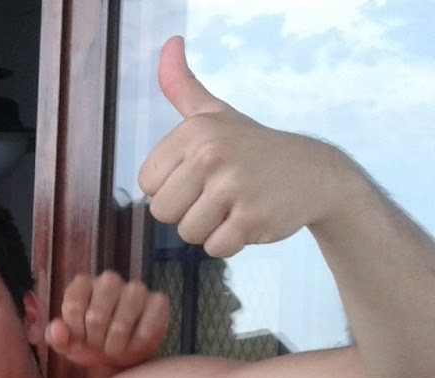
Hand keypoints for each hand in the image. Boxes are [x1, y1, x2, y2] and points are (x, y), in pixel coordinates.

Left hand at [45, 271, 168, 368]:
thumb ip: (56, 337)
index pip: (73, 305)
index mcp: (82, 284)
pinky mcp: (159, 301)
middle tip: (99, 345)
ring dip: (115, 345)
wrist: (122, 353)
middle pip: (96, 316)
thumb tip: (57, 329)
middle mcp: (108, 280)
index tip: (80, 338)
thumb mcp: (68, 344)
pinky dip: (137, 344)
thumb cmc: (91, 342)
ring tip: (114, 348)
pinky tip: (133, 344)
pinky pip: (147, 327)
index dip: (76, 330)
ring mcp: (136, 288)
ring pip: (121, 323)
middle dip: (95, 340)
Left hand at [139, 36, 356, 258]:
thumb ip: (182, 85)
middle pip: (162, 213)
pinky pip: (215, 249)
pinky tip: (251, 219)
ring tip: (236, 204)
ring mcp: (233, 187)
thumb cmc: (252, 147)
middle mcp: (211, 154)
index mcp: (194, 132)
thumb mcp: (214, 114)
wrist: (316, 173)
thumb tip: (170, 42)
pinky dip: (231, 243)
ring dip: (210, 228)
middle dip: (188, 211)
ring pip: (187, 234)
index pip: (147, 185)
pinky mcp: (252, 218)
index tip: (201, 174)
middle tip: (220, 193)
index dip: (172, 188)